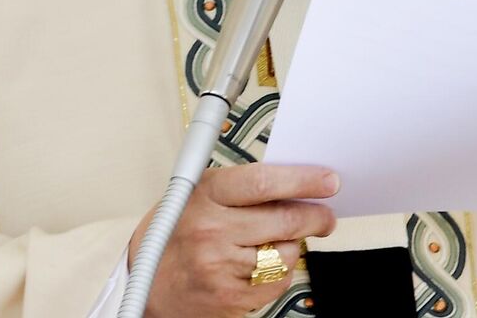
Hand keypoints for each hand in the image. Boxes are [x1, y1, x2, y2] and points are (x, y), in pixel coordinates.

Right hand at [130, 163, 338, 317]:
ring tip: (274, 243)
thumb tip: (289, 181)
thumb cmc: (174, 236)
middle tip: (325, 216)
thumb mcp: (194, 196)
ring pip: (285, 253)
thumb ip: (236, 189)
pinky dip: (278, 272)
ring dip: (290, 247)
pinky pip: (277, 280)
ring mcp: (222, 266)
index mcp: (204, 196)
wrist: (148, 284)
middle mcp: (212, 230)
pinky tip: (260, 265)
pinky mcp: (232, 296)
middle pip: (284, 219)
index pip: (264, 182)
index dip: (303, 180)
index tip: (327, 180)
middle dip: (316, 217)